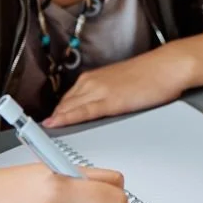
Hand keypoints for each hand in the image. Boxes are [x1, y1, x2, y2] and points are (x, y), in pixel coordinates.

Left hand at [44, 41, 202, 127]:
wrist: (169, 66)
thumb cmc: (152, 76)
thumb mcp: (122, 86)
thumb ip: (105, 97)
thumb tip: (95, 112)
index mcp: (94, 79)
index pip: (66, 100)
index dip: (54, 115)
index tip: (40, 127)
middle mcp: (92, 82)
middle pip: (63, 104)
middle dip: (50, 119)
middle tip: (34, 136)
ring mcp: (99, 89)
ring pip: (68, 106)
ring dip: (55, 120)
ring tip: (37, 136)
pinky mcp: (109, 99)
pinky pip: (82, 110)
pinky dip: (67, 118)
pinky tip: (55, 125)